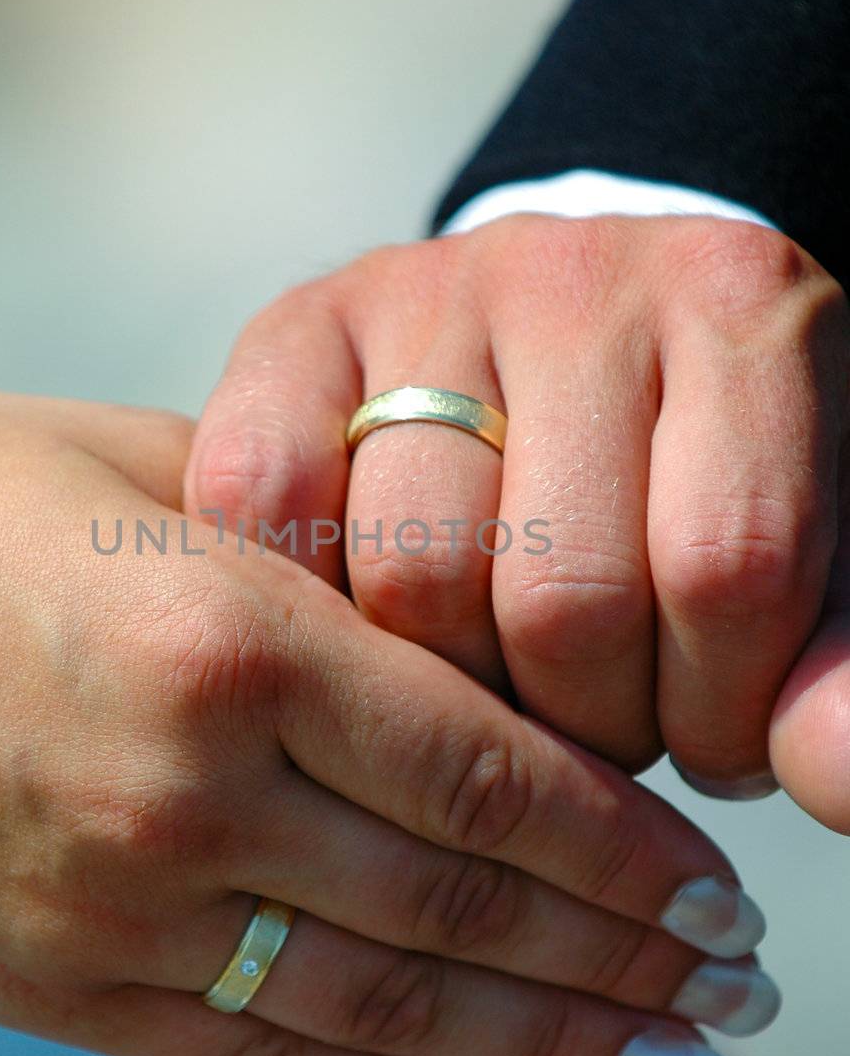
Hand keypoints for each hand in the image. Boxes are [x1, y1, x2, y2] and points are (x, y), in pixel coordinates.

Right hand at [0, 386, 773, 1055]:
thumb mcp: (118, 467)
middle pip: (466, 910)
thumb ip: (295, 535)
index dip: (629, 850)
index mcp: (224, 638)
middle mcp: (189, 796)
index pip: (490, 778)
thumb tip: (443, 597)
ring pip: (388, 1007)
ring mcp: (119, 911)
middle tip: (742, 1006)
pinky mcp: (57, 988)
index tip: (722, 894)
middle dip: (627, 964)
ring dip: (550, 1047)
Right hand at [186, 214, 849, 818]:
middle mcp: (573, 274)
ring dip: (453, 689)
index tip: (714, 737)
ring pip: (411, 579)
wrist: (572, 340)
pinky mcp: (295, 332)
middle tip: (599, 715)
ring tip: (500, 675)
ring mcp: (418, 293)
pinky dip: (312, 602)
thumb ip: (842, 664)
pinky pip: (265, 508)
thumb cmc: (699, 473)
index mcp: (739, 306)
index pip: (728, 567)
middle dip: (585, 721)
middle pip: (561, 593)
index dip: (718, 710)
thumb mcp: (813, 557)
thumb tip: (833, 781)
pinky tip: (377, 622)